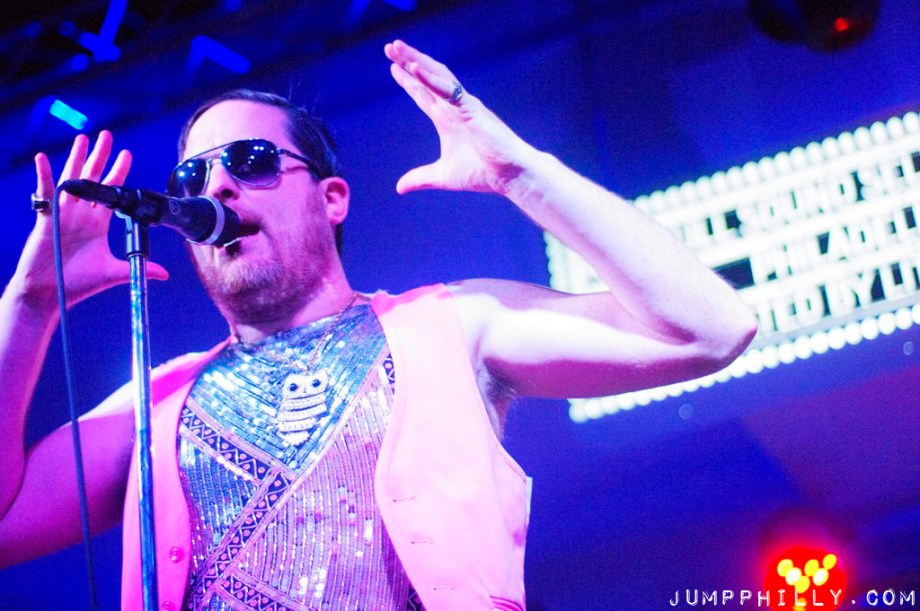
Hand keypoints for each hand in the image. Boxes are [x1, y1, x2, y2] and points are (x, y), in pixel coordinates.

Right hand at [15, 131, 168, 310]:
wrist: (50, 294)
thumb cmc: (78, 283)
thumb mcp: (113, 272)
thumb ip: (138, 268)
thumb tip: (164, 274)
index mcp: (97, 223)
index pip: (111, 192)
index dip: (118, 173)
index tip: (127, 154)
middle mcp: (82, 215)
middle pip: (93, 179)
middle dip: (101, 157)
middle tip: (108, 136)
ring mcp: (64, 215)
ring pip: (72, 180)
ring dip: (77, 159)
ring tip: (84, 139)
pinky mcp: (47, 219)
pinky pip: (45, 194)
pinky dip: (44, 176)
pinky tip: (45, 159)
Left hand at [384, 39, 536, 195]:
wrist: (509, 176)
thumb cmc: (483, 173)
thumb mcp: (443, 176)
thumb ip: (420, 178)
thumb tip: (399, 188)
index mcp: (446, 119)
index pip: (422, 95)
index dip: (408, 81)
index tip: (393, 68)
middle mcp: (452, 107)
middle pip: (426, 78)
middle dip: (407, 62)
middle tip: (389, 47)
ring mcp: (462, 105)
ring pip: (436, 75)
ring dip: (416, 60)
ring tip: (397, 48)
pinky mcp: (471, 108)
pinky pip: (449, 89)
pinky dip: (431, 79)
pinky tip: (415, 69)